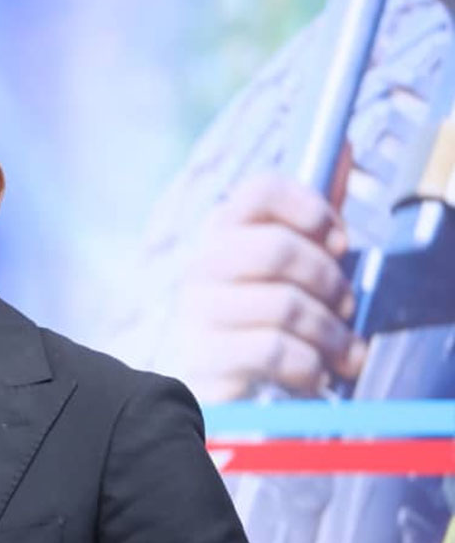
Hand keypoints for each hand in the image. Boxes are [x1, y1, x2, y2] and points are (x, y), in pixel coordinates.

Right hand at [161, 163, 366, 401]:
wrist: (222, 394)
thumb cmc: (262, 323)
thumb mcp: (292, 267)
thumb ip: (313, 215)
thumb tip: (346, 148)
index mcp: (222, 235)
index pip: (259, 190)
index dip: (309, 207)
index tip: (337, 240)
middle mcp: (200, 268)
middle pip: (277, 248)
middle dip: (328, 282)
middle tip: (345, 308)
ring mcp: (196, 314)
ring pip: (283, 304)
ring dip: (329, 334)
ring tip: (341, 352)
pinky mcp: (202, 361)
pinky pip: (273, 350)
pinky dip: (309, 366)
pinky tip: (314, 376)